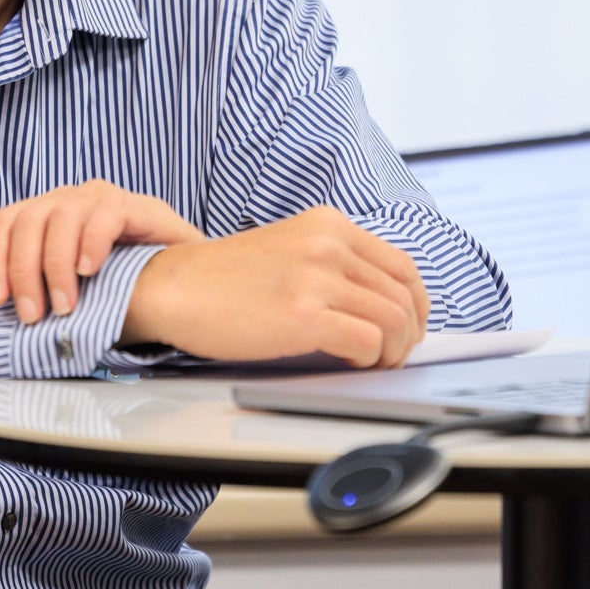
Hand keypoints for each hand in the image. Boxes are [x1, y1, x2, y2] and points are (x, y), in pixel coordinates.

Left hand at [0, 180, 205, 322]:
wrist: (186, 285)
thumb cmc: (124, 288)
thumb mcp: (69, 286)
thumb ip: (32, 273)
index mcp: (50, 214)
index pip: (6, 221)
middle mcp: (73, 199)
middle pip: (28, 220)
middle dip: (23, 271)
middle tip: (32, 314)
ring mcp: (105, 199)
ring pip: (61, 215)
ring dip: (55, 265)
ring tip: (65, 305)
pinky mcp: (139, 206)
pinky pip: (106, 213)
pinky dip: (92, 242)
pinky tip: (91, 270)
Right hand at [121, 206, 431, 368]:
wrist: (173, 286)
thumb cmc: (226, 280)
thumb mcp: (290, 250)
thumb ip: (335, 265)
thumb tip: (383, 305)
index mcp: (329, 225)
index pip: (402, 266)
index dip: (416, 304)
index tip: (409, 327)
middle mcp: (328, 243)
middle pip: (404, 295)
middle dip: (409, 334)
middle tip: (394, 355)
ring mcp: (316, 276)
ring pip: (394, 319)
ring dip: (392, 351)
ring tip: (373, 363)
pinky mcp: (303, 314)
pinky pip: (368, 341)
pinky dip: (370, 359)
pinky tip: (350, 362)